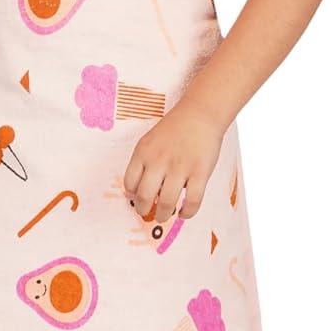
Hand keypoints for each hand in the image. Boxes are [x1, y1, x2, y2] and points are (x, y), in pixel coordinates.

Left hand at [121, 101, 225, 223]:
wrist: (200, 114)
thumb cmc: (174, 129)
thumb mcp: (149, 141)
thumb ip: (142, 163)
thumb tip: (134, 191)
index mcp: (143, 153)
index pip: (129, 183)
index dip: (132, 195)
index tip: (136, 199)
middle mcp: (159, 161)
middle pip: (145, 196)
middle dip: (143, 209)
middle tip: (147, 213)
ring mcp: (180, 167)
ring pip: (167, 202)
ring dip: (163, 215)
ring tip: (163, 216)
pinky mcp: (200, 172)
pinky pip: (192, 201)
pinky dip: (187, 213)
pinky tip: (183, 213)